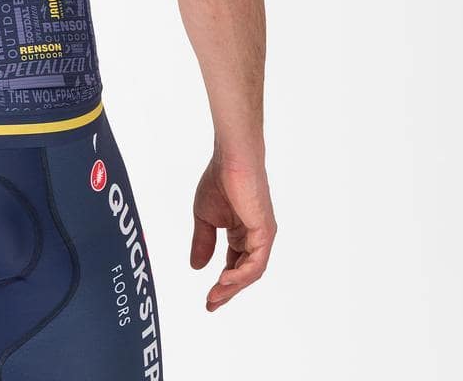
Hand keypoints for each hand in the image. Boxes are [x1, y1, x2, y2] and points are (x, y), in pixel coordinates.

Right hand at [190, 155, 275, 310]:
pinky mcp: (265, 232)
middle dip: (227, 291)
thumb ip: (203, 242)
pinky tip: (224, 279)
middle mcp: (254, 238)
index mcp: (240, 233)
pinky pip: (256, 261)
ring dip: (233, 286)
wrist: (230, 159)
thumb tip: (196, 267)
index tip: (208, 299)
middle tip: (211, 304)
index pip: (233, 265)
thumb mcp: (205, 218)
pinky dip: (241, 274)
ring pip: (250, 271)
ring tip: (215, 294)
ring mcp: (262, 236)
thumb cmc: (219, 179)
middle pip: (242, 273)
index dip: (222, 284)